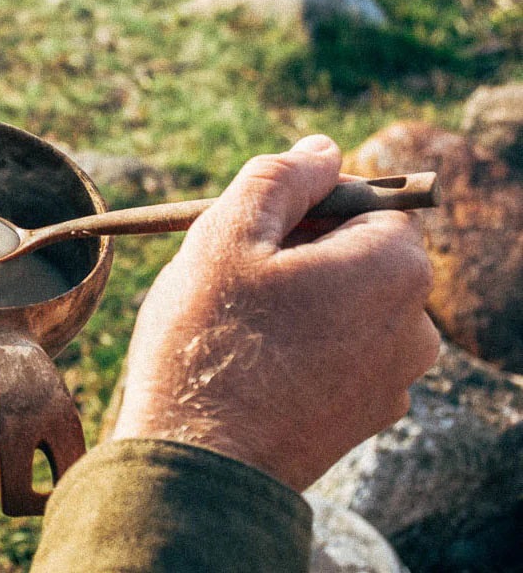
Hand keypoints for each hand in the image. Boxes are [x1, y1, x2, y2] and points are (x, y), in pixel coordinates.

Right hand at [110, 135, 439, 491]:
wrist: (198, 463)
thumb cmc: (209, 339)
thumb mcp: (228, 231)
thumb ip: (282, 177)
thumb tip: (324, 148)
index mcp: (392, 267)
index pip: (365, 198)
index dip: (305, 203)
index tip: (255, 229)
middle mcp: (414, 324)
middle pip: (359, 250)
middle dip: (301, 248)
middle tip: (237, 275)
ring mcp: (395, 377)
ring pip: (346, 299)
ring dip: (300, 294)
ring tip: (240, 321)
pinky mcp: (368, 415)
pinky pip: (341, 349)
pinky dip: (304, 340)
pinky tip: (253, 359)